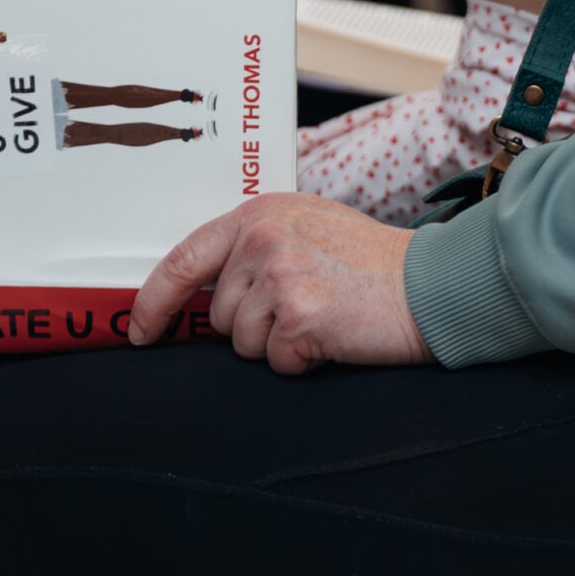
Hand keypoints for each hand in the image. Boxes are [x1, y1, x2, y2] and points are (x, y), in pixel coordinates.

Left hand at [130, 193, 431, 372]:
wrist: (432, 286)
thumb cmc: (375, 266)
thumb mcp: (309, 229)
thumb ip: (258, 246)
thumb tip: (211, 288)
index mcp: (259, 213)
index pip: (184, 259)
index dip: (155, 302)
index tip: (142, 331)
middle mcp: (263, 238)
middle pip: (219, 315)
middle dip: (254, 327)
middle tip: (307, 309)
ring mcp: (279, 275)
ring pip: (244, 344)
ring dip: (280, 345)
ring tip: (324, 320)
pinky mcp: (299, 315)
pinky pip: (276, 362)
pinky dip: (303, 362)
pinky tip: (334, 336)